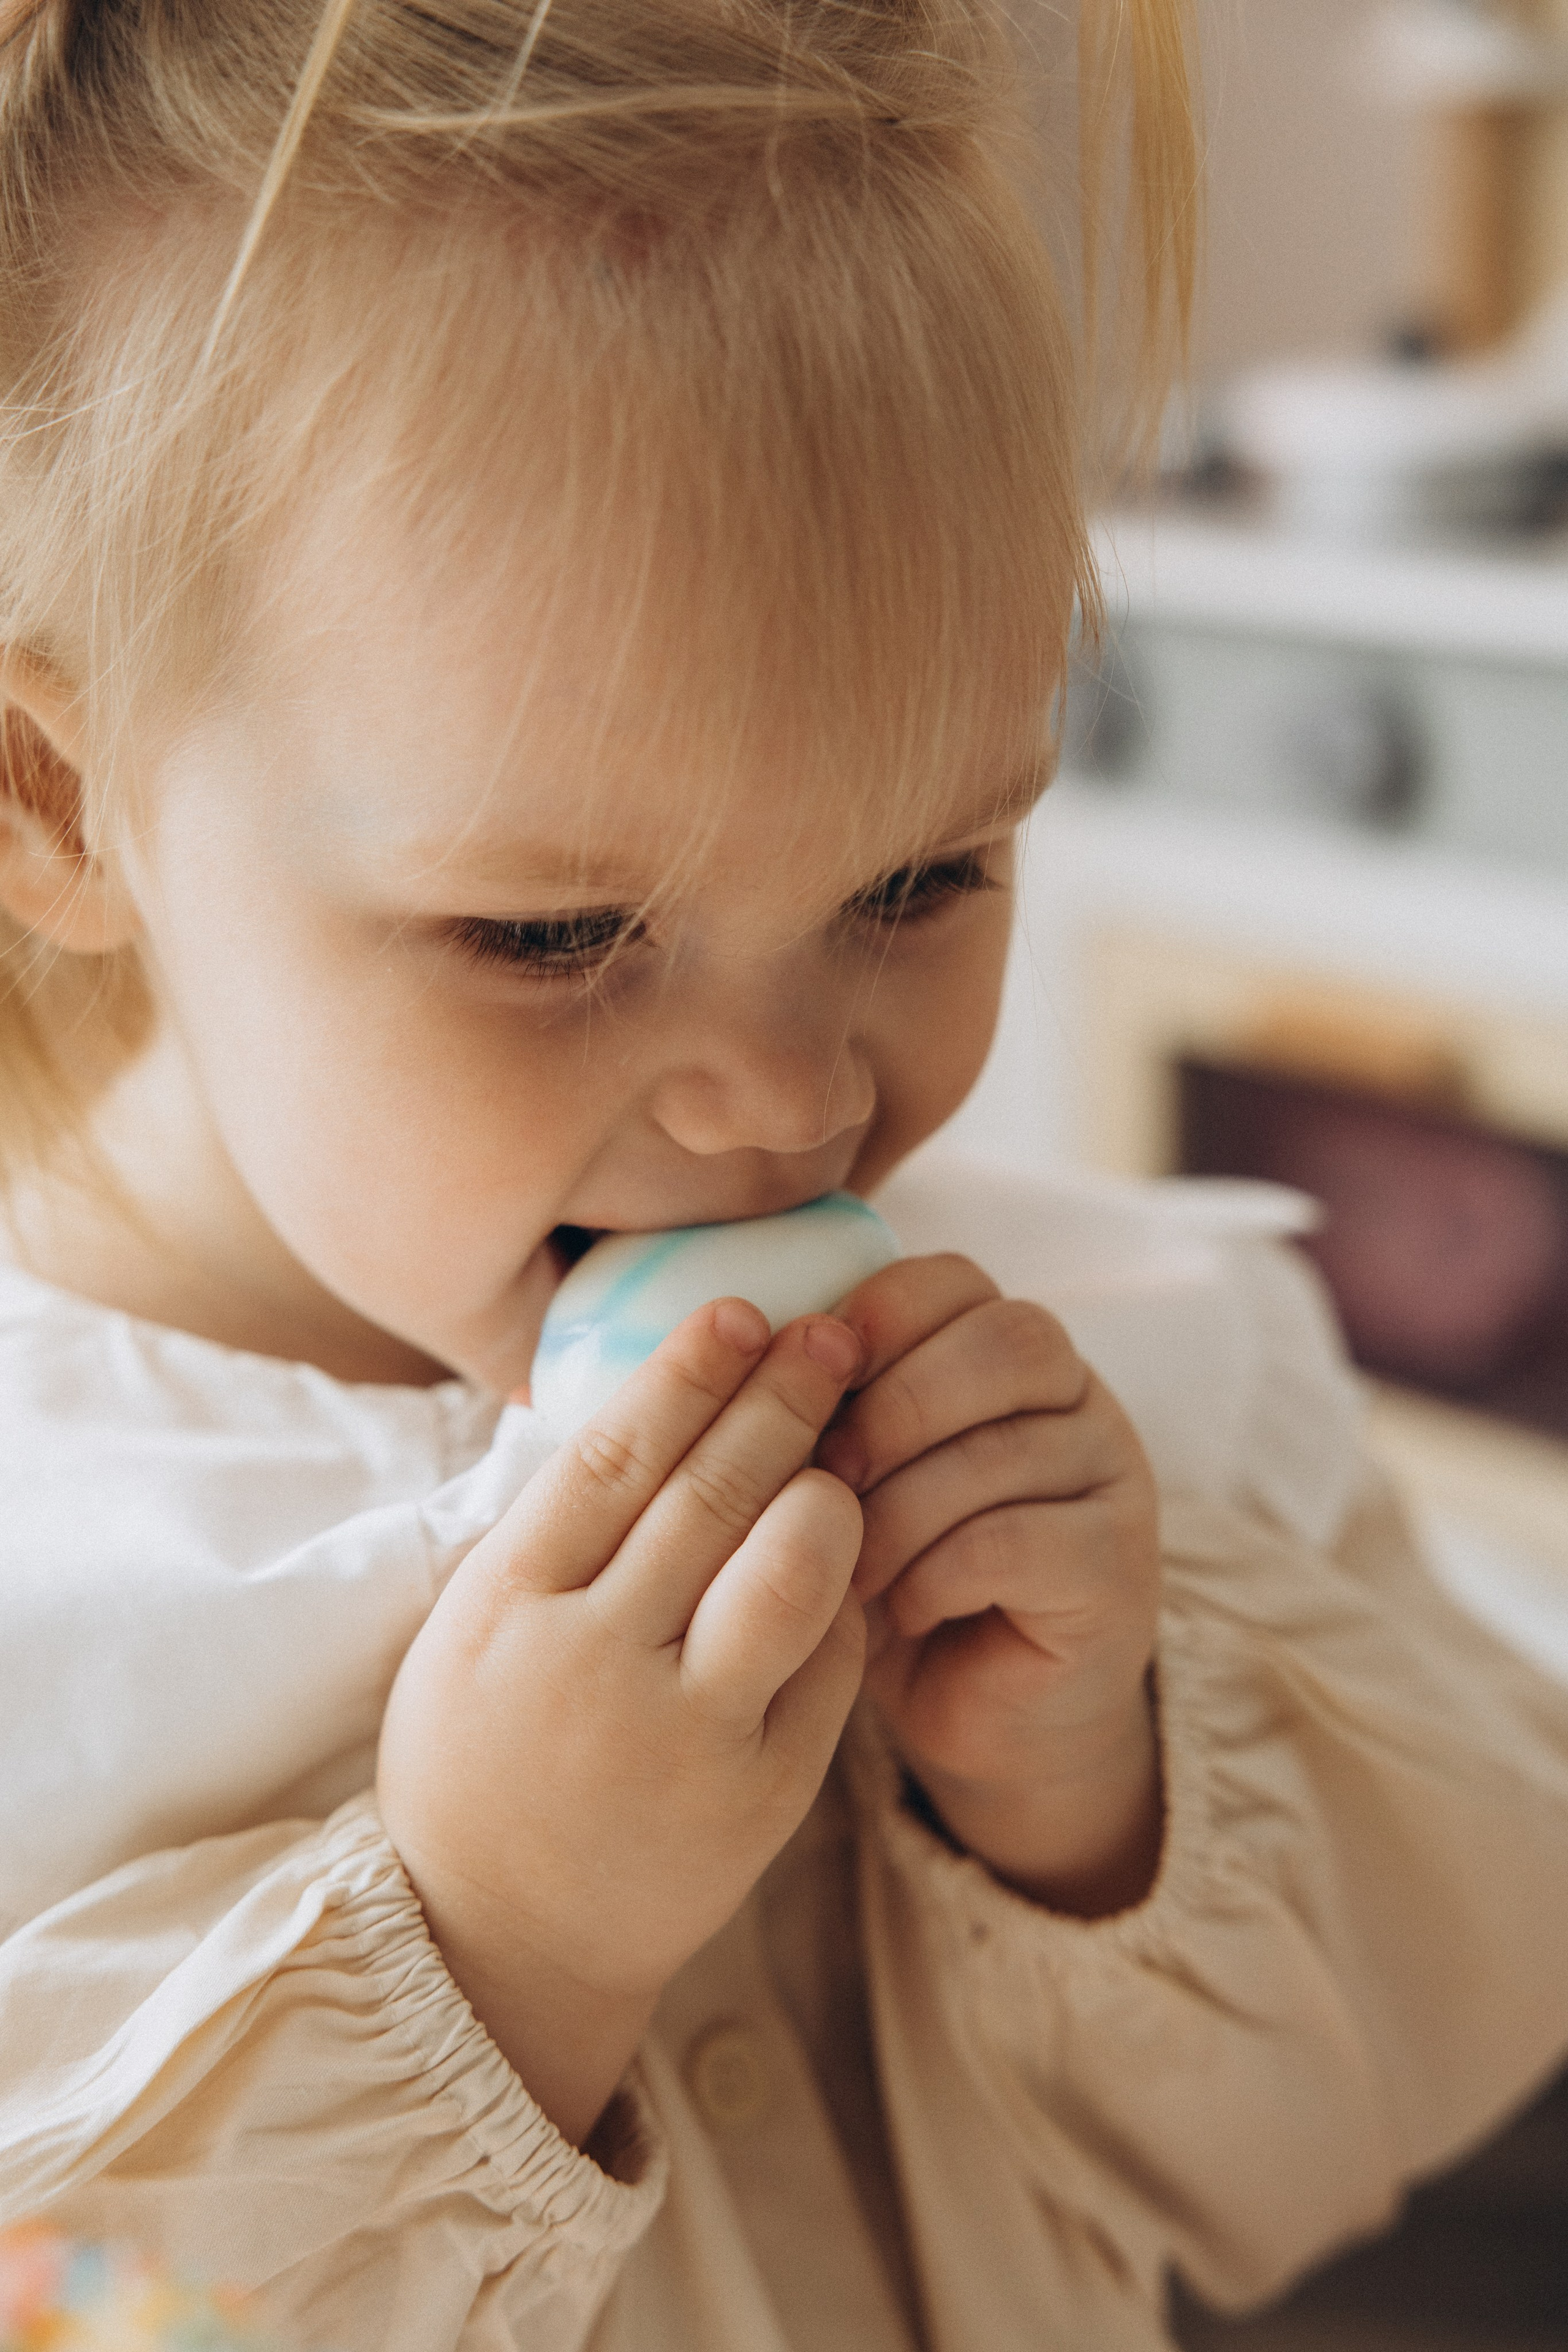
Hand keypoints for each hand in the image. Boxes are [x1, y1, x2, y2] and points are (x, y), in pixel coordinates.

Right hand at [377, 1300, 865, 2149]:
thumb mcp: (473, 1630)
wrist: (499, 1940)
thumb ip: (554, 1529)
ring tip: (845, 1442)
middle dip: (781, 1400)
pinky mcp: (761, 1794)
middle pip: (711, 1496)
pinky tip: (846, 1549)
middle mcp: (595, 1666)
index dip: (687, 1373)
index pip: (614, 1459)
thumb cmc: (482, 1755)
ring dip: (829, 1488)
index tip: (741, 1311)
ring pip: (790, 1572)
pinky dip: (845, 1593)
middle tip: (830, 1336)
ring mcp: (686, 1735)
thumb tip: (657, 1399)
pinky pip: (830, 1662)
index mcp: (507, 1610)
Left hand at [816, 1256, 1161, 1915]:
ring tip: (844, 1567)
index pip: (953, 1279)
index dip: (873, 1318)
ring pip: (1002, 1447)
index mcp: (1007, 1350)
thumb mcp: (848, 1481)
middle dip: (892, 1407)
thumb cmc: (893, 1580)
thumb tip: (752, 1357)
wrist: (982, 1716)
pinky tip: (902, 1608)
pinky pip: (1016, 1539)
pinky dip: (936, 1573)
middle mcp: (1079, 1396)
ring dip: (899, 1509)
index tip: (803, 1382)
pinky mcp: (1119, 1566)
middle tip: (823, 1480)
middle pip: (1003, 1341)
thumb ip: (829, 1409)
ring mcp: (1112, 1476)